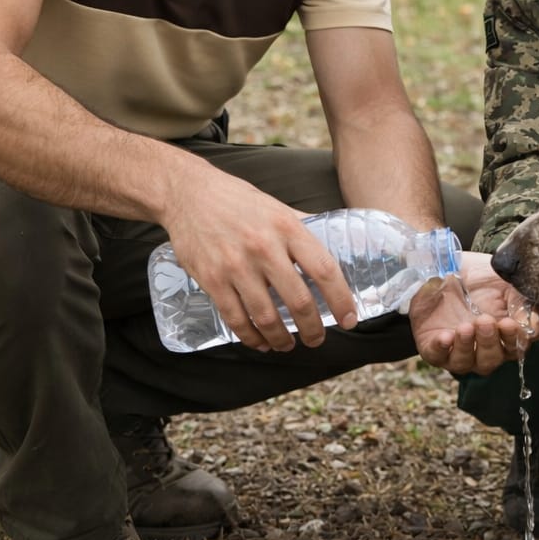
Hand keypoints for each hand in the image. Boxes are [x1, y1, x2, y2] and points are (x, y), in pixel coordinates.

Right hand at [161, 170, 358, 352]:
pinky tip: (260, 342)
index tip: (349, 318)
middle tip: (317, 339)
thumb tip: (335, 238)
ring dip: (281, 338)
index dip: (341, 299)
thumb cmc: (238, 201)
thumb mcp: (278, 207)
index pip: (324, 269)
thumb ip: (304, 226)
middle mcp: (264, 247)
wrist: (189, 194)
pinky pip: (236, 318)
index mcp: (288, 228)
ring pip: (266, 317)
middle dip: (313, 329)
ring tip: (288, 345)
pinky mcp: (212, 279)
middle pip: (298, 301)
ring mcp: (236, 266)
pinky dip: (251, 337)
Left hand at [409, 252, 528, 375]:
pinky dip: (442, 348)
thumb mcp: (504, 284)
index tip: (514, 324)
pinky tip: (446, 336)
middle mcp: (483, 347)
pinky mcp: (433, 347)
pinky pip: (437, 356)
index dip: (518, 339)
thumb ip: (520, 303)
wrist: (444, 265)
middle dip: (491, 342)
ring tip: (466, 326)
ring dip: (468, 346)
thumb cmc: (478, 277)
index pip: (517, 345)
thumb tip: (536, 324)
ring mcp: (457, 349)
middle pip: (493, 359)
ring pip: (467, 363)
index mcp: (505, 334)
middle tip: (487, 321)